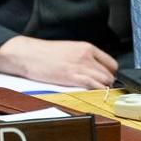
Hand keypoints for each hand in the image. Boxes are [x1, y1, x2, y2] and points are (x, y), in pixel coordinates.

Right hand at [0, 36, 117, 89]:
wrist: (29, 54)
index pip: (111, 63)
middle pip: (109, 74)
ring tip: (94, 92)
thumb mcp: (69, 49)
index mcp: (86, 47)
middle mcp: (87, 55)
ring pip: (105, 81)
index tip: (106, 78)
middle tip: (99, 88)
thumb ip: (84, 57)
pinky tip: (92, 93)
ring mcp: (81, 66)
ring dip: (103, 89)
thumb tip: (94, 69)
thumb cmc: (45, 53)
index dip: (110, 73)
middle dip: (107, 83)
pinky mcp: (73, 77)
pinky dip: (97, 91)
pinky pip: (94, 86)